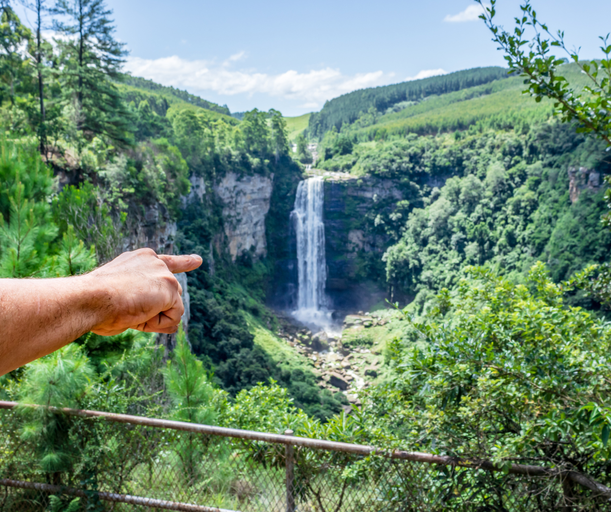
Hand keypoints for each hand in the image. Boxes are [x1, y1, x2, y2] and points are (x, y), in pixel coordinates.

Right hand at [87, 249, 201, 335]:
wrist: (88, 299)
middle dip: (157, 311)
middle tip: (127, 310)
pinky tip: (140, 313)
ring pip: (171, 307)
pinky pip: (174, 317)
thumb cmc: (95, 303)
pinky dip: (157, 323)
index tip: (198, 261)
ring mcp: (164, 274)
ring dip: (154, 317)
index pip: (167, 262)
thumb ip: (147, 306)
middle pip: (170, 295)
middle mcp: (154, 262)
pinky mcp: (170, 288)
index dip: (185, 262)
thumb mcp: (120, 299)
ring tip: (129, 309)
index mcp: (140, 260)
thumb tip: (175, 326)